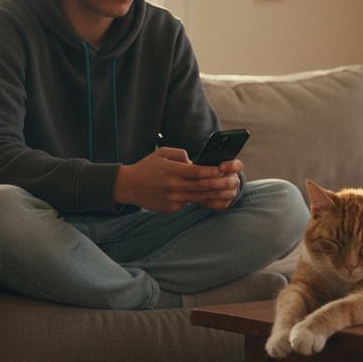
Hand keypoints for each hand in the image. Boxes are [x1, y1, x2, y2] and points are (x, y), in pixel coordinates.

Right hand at [113, 148, 241, 212]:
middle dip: (220, 184)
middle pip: (202, 186)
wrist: (128, 186)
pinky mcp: (171, 208)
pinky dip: (202, 200)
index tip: (224, 169)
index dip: (213, 171)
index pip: (197, 172)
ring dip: (216, 195)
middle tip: (234, 181)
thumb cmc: (147, 167)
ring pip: (199, 198)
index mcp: (172, 171)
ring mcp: (173, 199)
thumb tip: (196, 161)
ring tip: (230, 191)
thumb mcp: (162, 153)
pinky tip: (214, 197)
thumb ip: (180, 154)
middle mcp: (173, 186)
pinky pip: (190, 203)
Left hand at [190, 158, 241, 210]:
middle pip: (231, 182)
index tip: (220, 166)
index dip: (231, 166)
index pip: (237, 166)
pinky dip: (211, 202)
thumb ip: (202, 160)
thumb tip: (188, 160)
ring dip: (212, 193)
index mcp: (231, 167)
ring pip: (227, 194)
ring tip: (198, 191)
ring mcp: (231, 192)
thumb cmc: (201, 168)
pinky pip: (222, 204)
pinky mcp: (226, 202)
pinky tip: (199, 199)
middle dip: (215, 182)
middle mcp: (234, 180)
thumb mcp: (202, 161)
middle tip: (201, 182)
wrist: (199, 181)